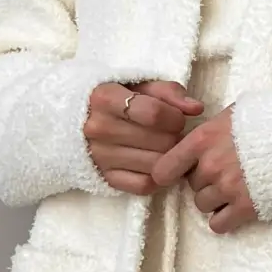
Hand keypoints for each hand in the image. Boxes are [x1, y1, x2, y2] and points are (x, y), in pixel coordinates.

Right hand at [83, 79, 204, 193]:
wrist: (74, 120)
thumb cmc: (116, 99)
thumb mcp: (138, 85)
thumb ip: (168, 92)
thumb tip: (196, 108)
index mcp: (105, 98)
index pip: (155, 113)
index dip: (176, 117)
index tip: (177, 117)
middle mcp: (99, 128)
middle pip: (160, 141)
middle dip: (174, 137)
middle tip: (171, 134)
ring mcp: (100, 156)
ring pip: (156, 165)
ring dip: (168, 157)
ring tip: (165, 147)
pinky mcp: (105, 178)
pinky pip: (144, 185)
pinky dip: (157, 178)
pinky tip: (156, 164)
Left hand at [150, 103, 258, 234]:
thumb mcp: (234, 114)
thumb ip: (210, 132)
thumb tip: (195, 144)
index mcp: (203, 139)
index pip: (165, 167)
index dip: (169, 172)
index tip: (175, 175)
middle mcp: (210, 166)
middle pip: (191, 185)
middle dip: (205, 181)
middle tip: (226, 172)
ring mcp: (227, 188)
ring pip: (202, 205)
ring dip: (215, 200)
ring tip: (235, 188)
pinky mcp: (246, 207)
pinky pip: (218, 225)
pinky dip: (225, 219)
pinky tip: (237, 207)